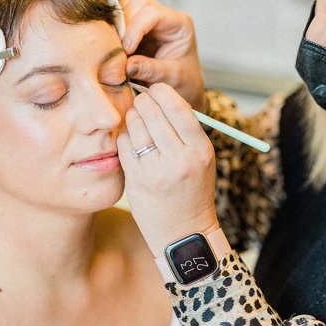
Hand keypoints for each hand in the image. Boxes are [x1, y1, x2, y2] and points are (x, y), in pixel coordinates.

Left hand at [117, 83, 218, 256]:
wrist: (184, 233)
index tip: (156, 91)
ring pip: (135, 125)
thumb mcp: (202, 159)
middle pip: (153, 112)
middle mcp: (180, 159)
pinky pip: (123, 144)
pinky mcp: (137, 180)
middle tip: (141, 102)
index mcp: (200, 149)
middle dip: (143, 101)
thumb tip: (160, 96)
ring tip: (136, 120)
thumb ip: (185, 131)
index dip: (162, 93)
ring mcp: (156, 170)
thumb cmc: (192, 191)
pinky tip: (130, 140)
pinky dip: (124, 136)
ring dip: (132, 117)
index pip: (177, 106)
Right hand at [120, 0, 206, 110]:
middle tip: (116, 48)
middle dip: (123, 24)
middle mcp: (164, 15)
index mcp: (179, 24)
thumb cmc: (183, 81)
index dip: (135, 29)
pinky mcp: (136, 23)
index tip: (126, 50)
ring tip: (115, 46)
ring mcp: (149, 17)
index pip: (153, 13)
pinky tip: (111, 43)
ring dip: (115, 23)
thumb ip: (150, 70)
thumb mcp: (171, 78)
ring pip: (125, 2)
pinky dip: (111, 25)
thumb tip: (126, 65)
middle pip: (137, 1)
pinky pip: (118, 13)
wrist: (183, 86)